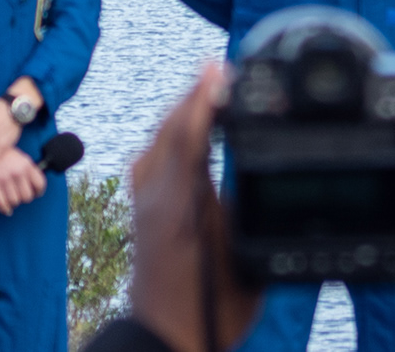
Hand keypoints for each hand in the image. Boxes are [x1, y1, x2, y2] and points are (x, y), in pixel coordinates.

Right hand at [0, 140, 48, 214]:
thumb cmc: (3, 155)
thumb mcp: (20, 158)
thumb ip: (28, 171)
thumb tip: (33, 188)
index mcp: (26, 164)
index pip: (40, 184)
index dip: (38, 192)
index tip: (34, 193)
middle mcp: (17, 172)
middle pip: (27, 197)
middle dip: (23, 198)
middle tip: (19, 195)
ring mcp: (5, 178)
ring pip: (14, 201)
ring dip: (12, 203)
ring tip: (9, 198)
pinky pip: (2, 203)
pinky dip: (4, 209)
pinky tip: (5, 208)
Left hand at [125, 64, 260, 351]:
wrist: (165, 336)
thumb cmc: (207, 308)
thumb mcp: (241, 257)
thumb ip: (241, 206)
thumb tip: (251, 164)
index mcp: (177, 204)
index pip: (188, 134)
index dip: (204, 98)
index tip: (222, 69)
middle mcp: (153, 194)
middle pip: (169, 128)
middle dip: (196, 95)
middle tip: (224, 71)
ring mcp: (143, 199)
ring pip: (159, 138)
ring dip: (185, 111)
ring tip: (213, 92)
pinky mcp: (142, 206)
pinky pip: (155, 153)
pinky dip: (175, 132)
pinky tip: (192, 130)